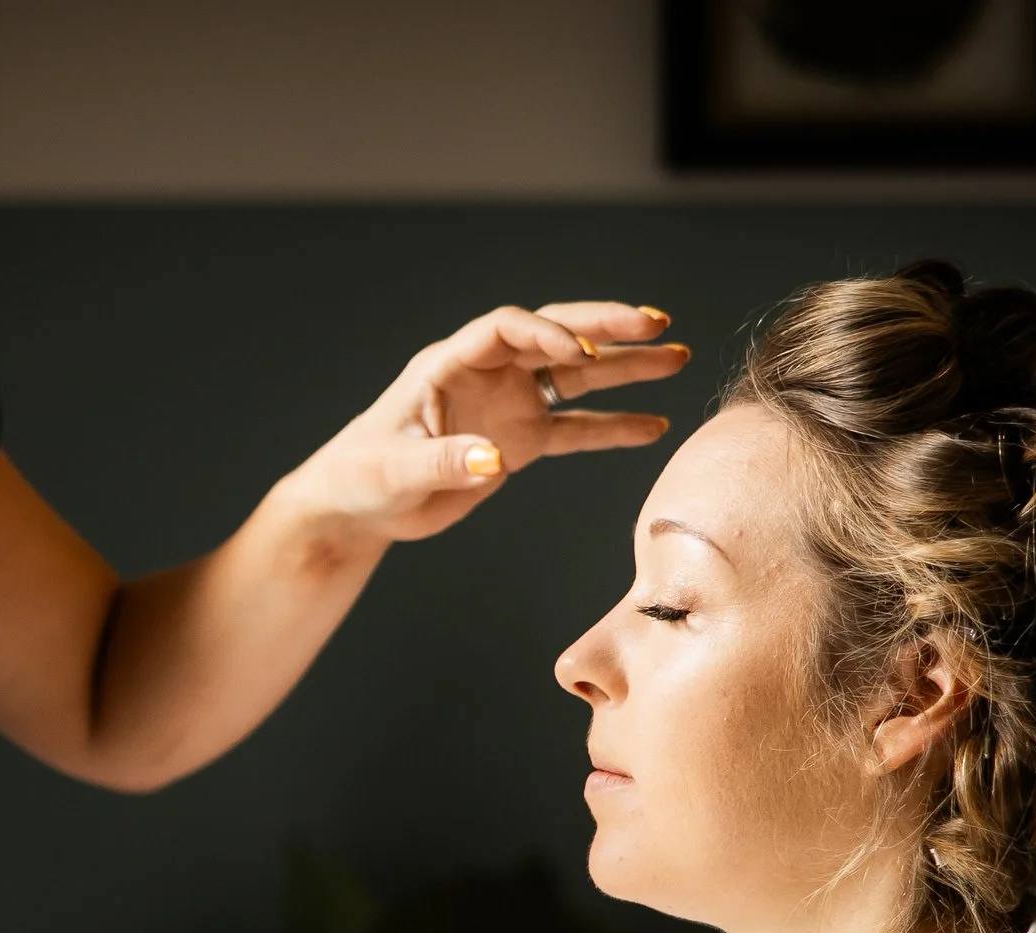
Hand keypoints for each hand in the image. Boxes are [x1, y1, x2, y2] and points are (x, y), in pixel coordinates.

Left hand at [282, 302, 690, 546]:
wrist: (359, 507)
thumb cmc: (361, 476)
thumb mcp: (392, 469)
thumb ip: (440, 460)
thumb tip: (492, 458)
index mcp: (449, 364)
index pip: (506, 329)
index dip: (547, 333)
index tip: (582, 356)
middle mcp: (487, 374)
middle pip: (553, 337)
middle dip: (604, 329)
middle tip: (655, 322)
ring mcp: (508, 404)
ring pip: (576, 377)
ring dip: (625, 368)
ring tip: (676, 357)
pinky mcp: (520, 441)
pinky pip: (575, 428)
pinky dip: (613, 428)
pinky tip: (655, 425)